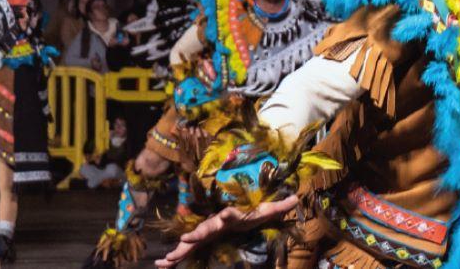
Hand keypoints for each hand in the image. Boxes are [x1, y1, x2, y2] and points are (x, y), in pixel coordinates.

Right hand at [155, 194, 297, 267]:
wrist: (234, 214)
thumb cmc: (250, 213)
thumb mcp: (266, 211)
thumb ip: (280, 206)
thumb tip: (297, 197)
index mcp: (231, 216)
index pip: (230, 214)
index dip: (229, 214)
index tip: (226, 214)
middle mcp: (215, 223)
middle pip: (206, 228)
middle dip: (197, 234)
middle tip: (186, 239)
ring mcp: (205, 232)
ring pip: (190, 242)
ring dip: (180, 249)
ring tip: (167, 258)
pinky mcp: (199, 241)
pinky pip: (185, 251)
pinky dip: (174, 258)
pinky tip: (161, 265)